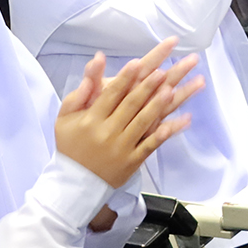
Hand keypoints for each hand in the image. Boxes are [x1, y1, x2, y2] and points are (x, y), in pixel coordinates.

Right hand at [55, 40, 203, 187]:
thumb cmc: (71, 146)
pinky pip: (152, 145)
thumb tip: (95, 64)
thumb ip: (80, 93)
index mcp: (92, 119)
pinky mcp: (133, 161)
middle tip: (163, 71)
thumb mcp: (66, 118)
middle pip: (130, 105)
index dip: (124, 78)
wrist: (75, 184)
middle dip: (147, 87)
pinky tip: (182, 120)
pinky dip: (166, 133)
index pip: (110, 95)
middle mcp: (108, 132)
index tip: (137, 63)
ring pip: (143, 123)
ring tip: (172, 91)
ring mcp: (122, 147)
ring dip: (158, 106)